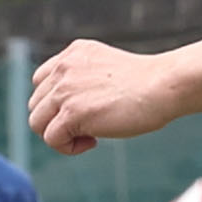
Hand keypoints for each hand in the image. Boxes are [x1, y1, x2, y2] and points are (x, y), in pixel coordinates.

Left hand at [26, 40, 179, 156]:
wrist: (164, 85)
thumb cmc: (146, 84)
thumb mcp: (106, 71)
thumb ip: (82, 80)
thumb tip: (65, 110)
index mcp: (73, 53)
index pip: (41, 81)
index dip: (56, 103)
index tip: (82, 111)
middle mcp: (64, 68)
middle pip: (36, 105)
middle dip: (57, 121)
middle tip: (88, 127)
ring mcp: (65, 89)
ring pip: (37, 122)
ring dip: (59, 135)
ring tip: (88, 136)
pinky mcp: (72, 112)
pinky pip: (51, 139)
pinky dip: (68, 147)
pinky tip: (92, 142)